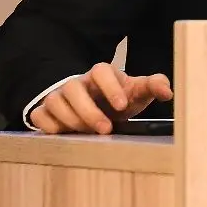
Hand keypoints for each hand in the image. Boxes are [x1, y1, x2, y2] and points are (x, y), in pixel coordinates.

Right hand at [30, 63, 171, 134]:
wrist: (96, 109)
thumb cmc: (118, 100)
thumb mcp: (137, 93)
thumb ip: (154, 86)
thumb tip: (167, 91)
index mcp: (100, 75)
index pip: (101, 70)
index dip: (111, 87)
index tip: (123, 106)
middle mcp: (77, 83)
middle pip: (74, 88)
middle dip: (89, 110)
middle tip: (106, 129)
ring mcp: (58, 97)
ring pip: (55, 102)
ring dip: (71, 119)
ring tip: (89, 134)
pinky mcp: (45, 112)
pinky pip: (39, 116)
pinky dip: (50, 126)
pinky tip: (65, 136)